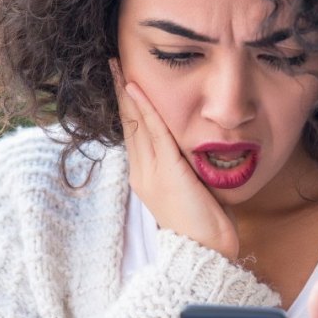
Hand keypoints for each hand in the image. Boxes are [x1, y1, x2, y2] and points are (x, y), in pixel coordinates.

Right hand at [111, 59, 239, 259]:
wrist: (204, 253)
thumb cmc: (205, 226)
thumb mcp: (193, 189)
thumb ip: (187, 167)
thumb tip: (197, 150)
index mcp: (146, 177)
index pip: (134, 133)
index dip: (127, 106)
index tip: (124, 81)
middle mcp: (142, 173)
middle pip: (128, 124)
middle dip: (120, 92)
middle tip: (112, 63)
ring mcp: (150, 173)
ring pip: (136, 124)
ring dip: (126, 92)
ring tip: (118, 67)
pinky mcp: (165, 172)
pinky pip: (153, 133)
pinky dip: (145, 108)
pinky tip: (136, 89)